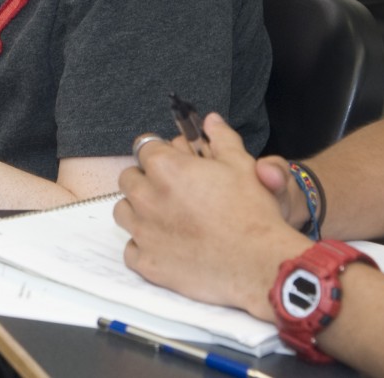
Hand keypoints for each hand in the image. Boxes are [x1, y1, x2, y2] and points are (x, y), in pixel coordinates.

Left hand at [114, 114, 307, 320]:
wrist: (260, 264)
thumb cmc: (252, 213)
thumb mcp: (241, 165)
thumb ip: (221, 138)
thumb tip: (211, 120)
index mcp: (166, 168)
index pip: (144, 148)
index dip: (160, 153)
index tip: (172, 162)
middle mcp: (147, 197)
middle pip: (129, 179)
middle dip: (146, 180)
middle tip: (171, 190)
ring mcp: (144, 232)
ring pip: (124, 212)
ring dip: (139, 210)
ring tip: (166, 216)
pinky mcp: (147, 263)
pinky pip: (131, 250)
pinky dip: (144, 246)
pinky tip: (166, 245)